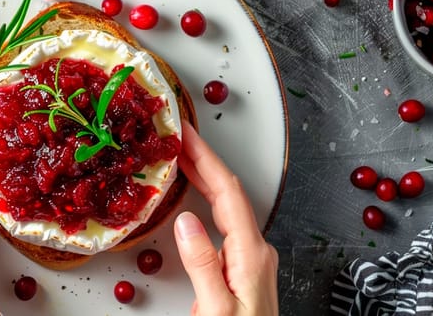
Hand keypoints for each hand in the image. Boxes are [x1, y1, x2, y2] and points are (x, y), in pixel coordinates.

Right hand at [174, 123, 278, 314]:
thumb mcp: (214, 309)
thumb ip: (202, 264)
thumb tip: (186, 220)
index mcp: (251, 255)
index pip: (228, 193)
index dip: (206, 159)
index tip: (186, 134)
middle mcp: (256, 252)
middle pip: (229, 194)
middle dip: (203, 161)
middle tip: (176, 137)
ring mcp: (251, 261)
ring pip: (227, 208)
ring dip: (204, 180)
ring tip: (180, 160)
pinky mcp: (241, 271)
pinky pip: (224, 225)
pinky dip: (206, 204)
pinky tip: (192, 202)